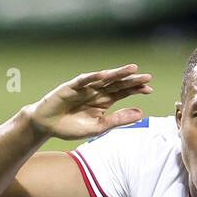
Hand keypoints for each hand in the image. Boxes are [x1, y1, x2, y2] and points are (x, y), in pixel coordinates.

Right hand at [24, 64, 153, 140]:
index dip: (136, 90)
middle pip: (117, 83)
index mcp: (103, 101)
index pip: (123, 92)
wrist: (46, 126)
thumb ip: (117, 120)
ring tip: (132, 69)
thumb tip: (140, 113)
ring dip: (117, 73)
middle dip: (131, 79)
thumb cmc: (71, 127)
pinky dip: (93, 77)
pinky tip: (104, 75)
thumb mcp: (98, 127)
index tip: (149, 89)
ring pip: (104, 78)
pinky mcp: (70, 87)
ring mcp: (84, 87)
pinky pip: (83, 80)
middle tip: (147, 77)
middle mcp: (96, 91)